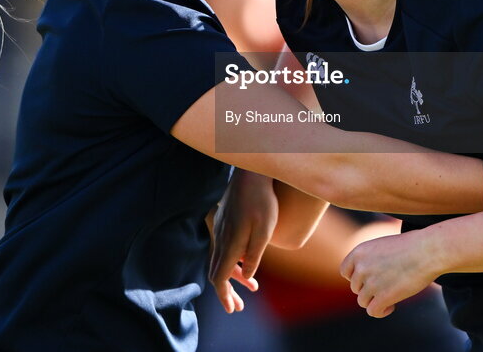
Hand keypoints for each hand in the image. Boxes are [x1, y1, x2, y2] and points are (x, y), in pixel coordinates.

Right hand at [209, 170, 277, 312]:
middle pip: (218, 272)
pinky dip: (235, 262)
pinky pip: (225, 248)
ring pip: (222, 260)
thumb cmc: (262, 201)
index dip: (224, 296)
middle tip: (238, 307)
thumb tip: (247, 276)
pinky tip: (248, 263)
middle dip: (227, 292)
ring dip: (234, 277)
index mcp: (230, 244)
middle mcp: (221, 238)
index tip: (232, 309)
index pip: (220, 277)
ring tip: (252, 289)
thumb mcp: (264, 231)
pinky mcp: (226, 222)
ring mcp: (221, 230)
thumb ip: (254, 255)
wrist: (251, 173)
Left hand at [340, 229, 437, 318]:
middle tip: (387, 286)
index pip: (345, 272)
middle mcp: (361, 267)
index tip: (369, 280)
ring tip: (391, 296)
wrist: (428, 250)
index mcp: (359, 252)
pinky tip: (392, 306)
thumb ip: (370, 260)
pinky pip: (373, 311)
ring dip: (376, 301)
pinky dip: (381, 311)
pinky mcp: (383, 296)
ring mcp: (371, 282)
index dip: (356, 278)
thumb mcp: (383, 246)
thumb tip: (366, 281)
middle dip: (369, 289)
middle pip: (356, 288)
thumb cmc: (411, 246)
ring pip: (363, 301)